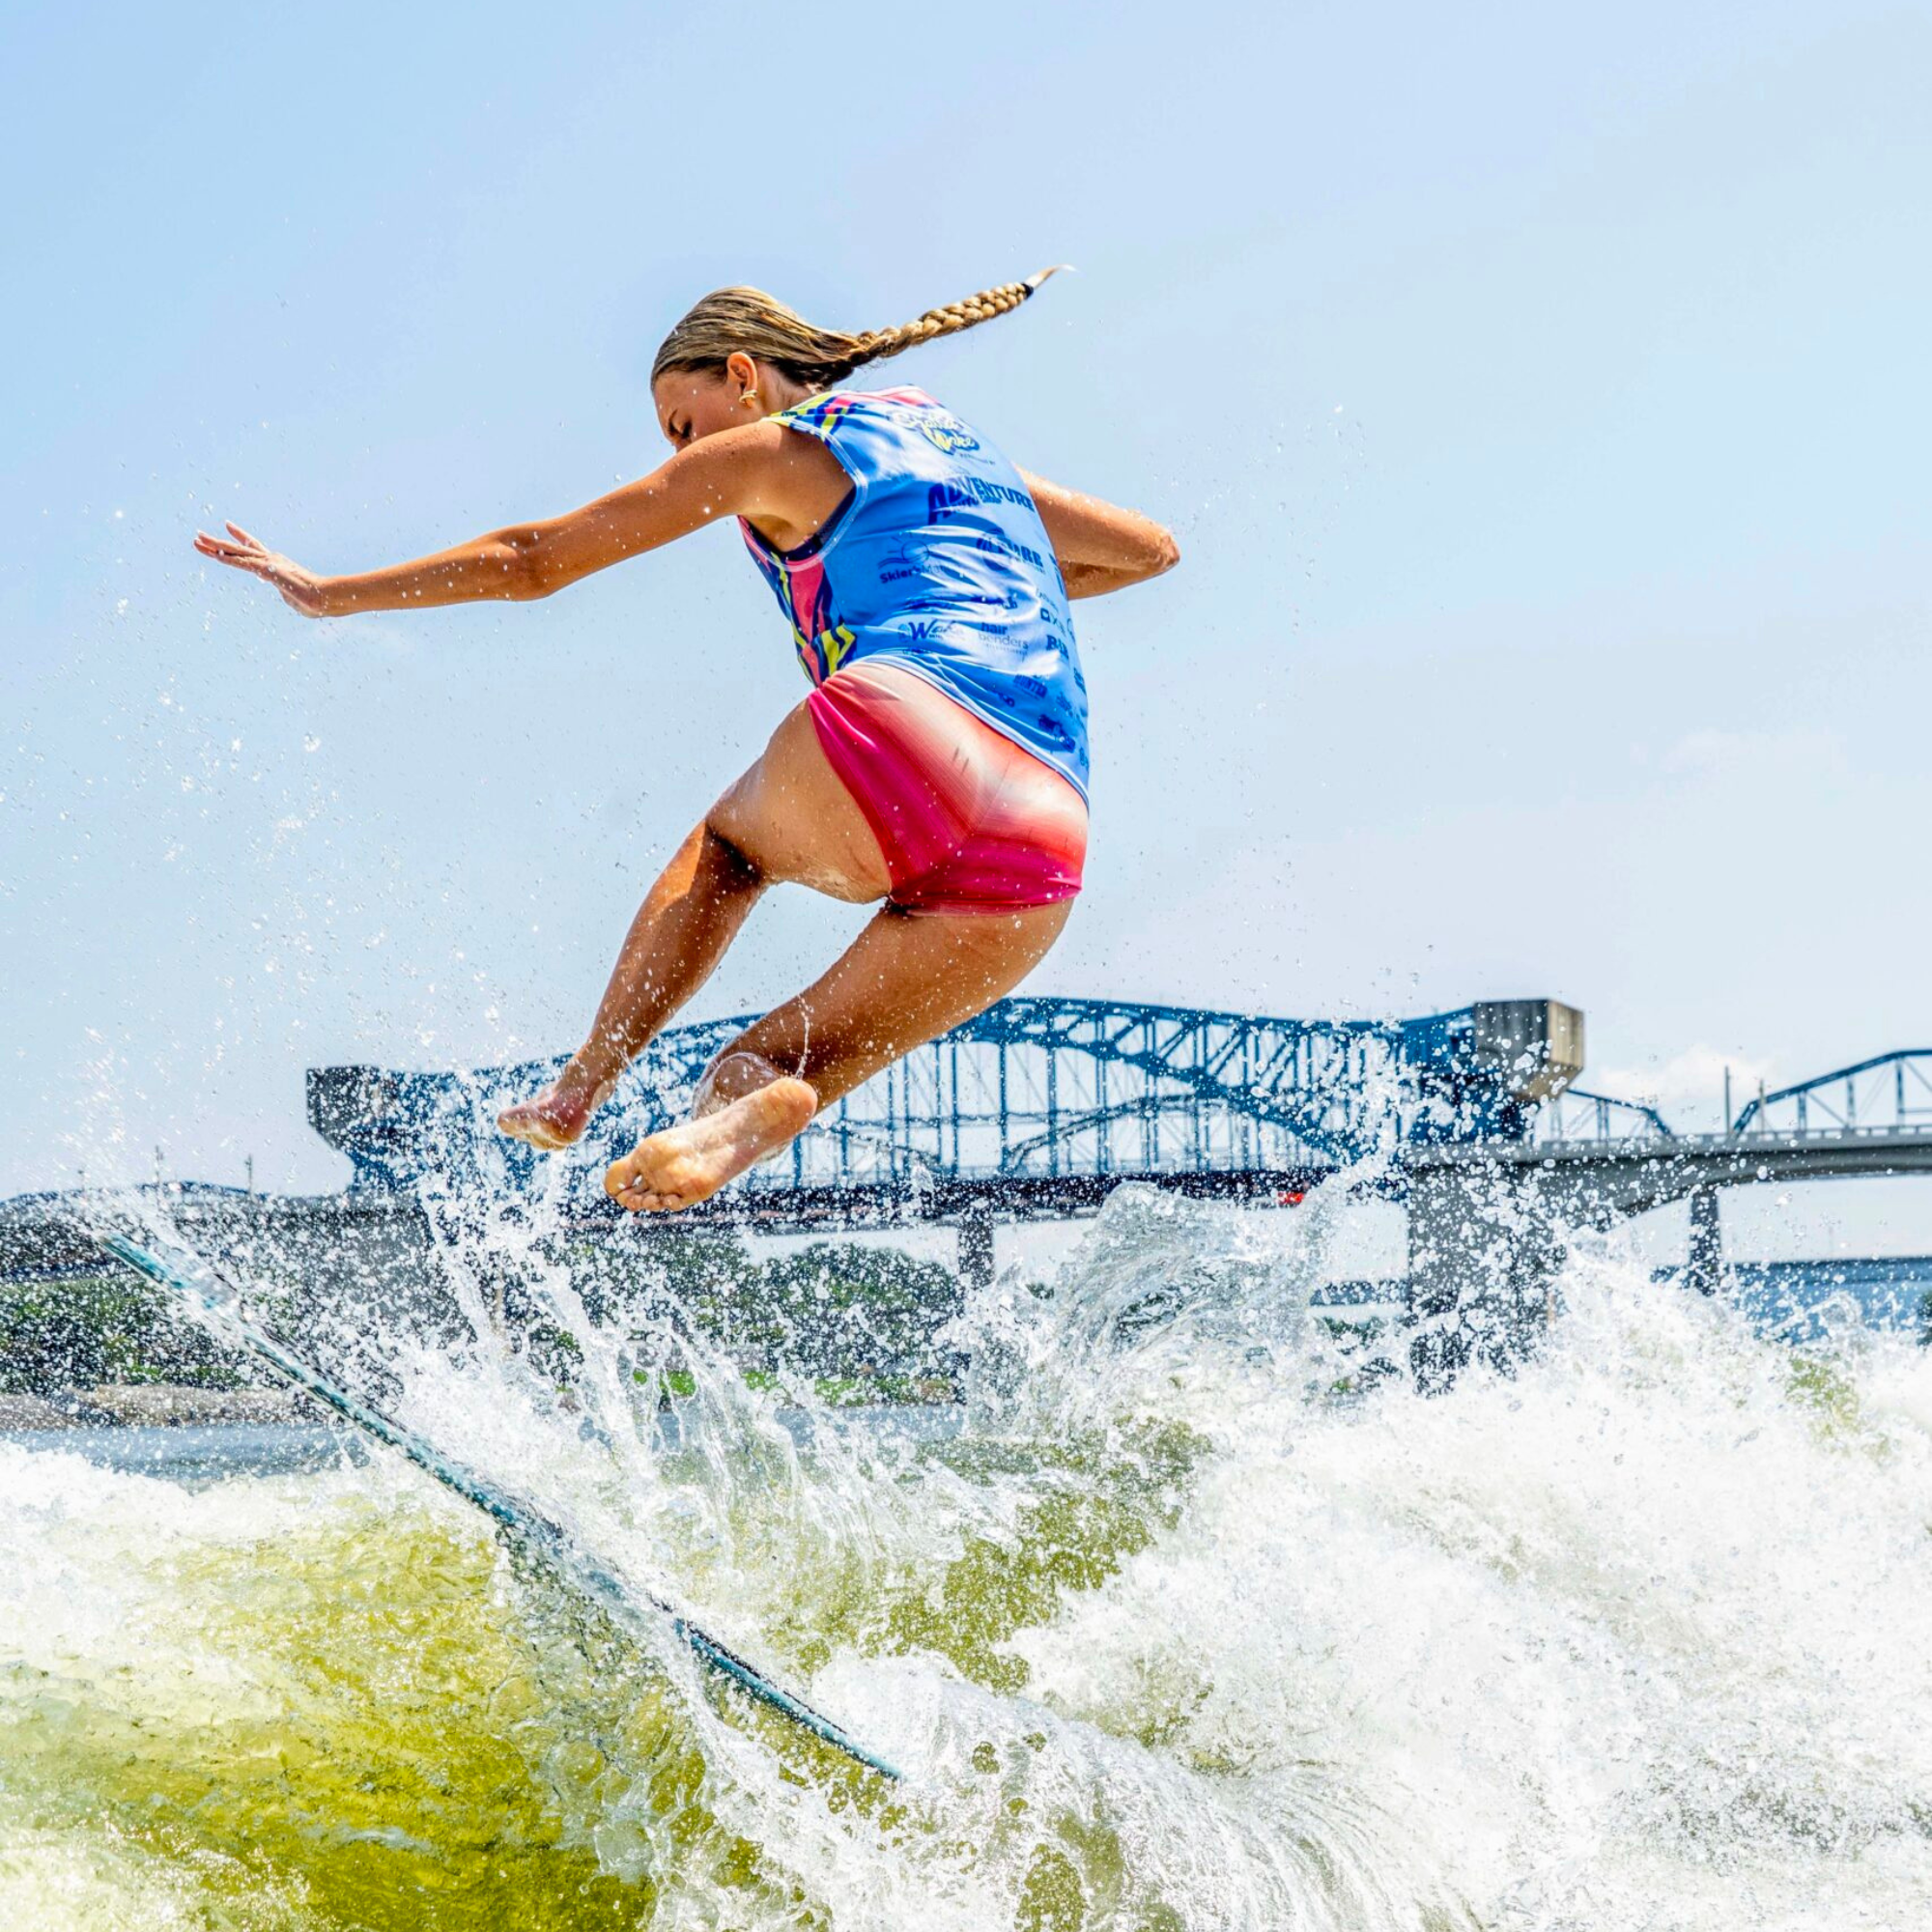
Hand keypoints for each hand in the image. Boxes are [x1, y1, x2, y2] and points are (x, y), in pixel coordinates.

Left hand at [192, 522, 331, 616]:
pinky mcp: (266, 570)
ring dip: (214, 547)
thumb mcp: (296, 600)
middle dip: (219, 542)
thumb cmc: (317, 602)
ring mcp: (267, 563)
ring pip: (236, 553)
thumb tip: (288, 598)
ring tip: (197, 539)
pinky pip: (241, 563)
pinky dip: (225, 558)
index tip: (228, 526)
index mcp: (277, 565)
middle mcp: (270, 559)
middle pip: (239, 548)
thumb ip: (288, 596)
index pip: (254, 548)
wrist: (327, 597)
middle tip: (200, 534)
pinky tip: (211, 553)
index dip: (240, 537)